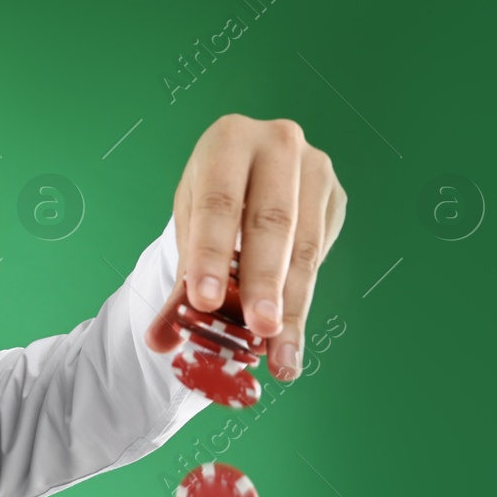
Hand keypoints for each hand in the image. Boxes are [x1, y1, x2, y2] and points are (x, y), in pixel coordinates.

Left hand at [144, 114, 347, 382]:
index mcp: (228, 141)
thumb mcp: (190, 230)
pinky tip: (291, 338)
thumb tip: (160, 341)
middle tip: (258, 330)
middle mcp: (277, 145)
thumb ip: (180, 285)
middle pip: (271, 221)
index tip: (206, 302)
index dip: (211, 254)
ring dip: (293, 306)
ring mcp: (315, 169)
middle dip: (264, 282)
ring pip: (305, 245)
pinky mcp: (336, 198)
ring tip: (280, 354)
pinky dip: (304, 301)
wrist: (249, 177)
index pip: (218, 203)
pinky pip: (323, 255)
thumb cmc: (212, 204)